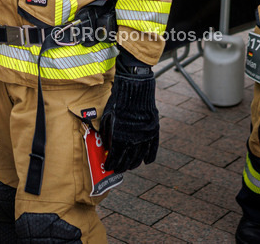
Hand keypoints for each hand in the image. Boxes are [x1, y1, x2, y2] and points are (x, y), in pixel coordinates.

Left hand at [99, 54, 158, 172]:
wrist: (135, 89)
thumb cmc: (118, 101)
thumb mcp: (108, 116)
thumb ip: (107, 132)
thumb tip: (106, 145)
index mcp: (119, 136)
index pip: (115, 156)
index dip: (111, 163)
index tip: (108, 167)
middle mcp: (133, 139)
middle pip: (127, 159)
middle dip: (121, 166)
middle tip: (118, 169)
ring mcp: (144, 136)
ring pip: (140, 157)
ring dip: (134, 164)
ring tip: (130, 167)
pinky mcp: (153, 131)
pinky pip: (153, 148)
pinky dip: (150, 156)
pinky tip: (146, 162)